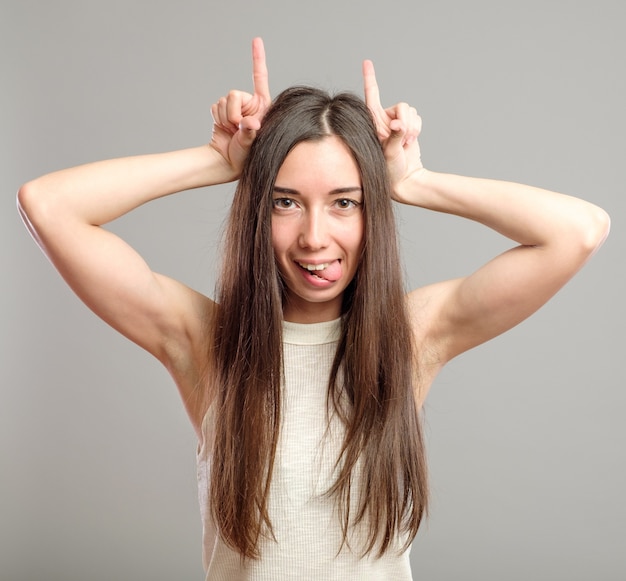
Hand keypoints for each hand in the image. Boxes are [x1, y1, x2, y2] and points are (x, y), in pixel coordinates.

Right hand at [209, 37, 270, 178]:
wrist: (228, 162)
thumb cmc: (246, 156)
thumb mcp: (252, 145)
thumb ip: (251, 132)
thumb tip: (251, 123)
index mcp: (263, 107)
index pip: (260, 79)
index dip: (257, 59)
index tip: (256, 40)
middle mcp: (250, 105)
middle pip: (234, 93)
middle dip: (232, 111)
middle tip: (235, 127)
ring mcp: (236, 108)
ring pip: (223, 101)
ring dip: (224, 117)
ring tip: (231, 131)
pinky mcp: (223, 111)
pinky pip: (215, 107)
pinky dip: (217, 118)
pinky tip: (224, 128)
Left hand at [362, 60, 423, 200]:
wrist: (405, 177)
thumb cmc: (390, 169)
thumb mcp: (389, 153)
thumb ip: (395, 136)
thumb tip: (398, 124)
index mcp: (373, 123)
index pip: (371, 97)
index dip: (370, 79)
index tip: (367, 62)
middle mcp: (384, 120)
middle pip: (401, 106)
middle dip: (407, 121)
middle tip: (404, 139)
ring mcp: (396, 122)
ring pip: (410, 111)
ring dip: (413, 127)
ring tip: (406, 143)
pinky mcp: (407, 125)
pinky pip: (417, 117)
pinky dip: (417, 128)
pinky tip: (410, 141)